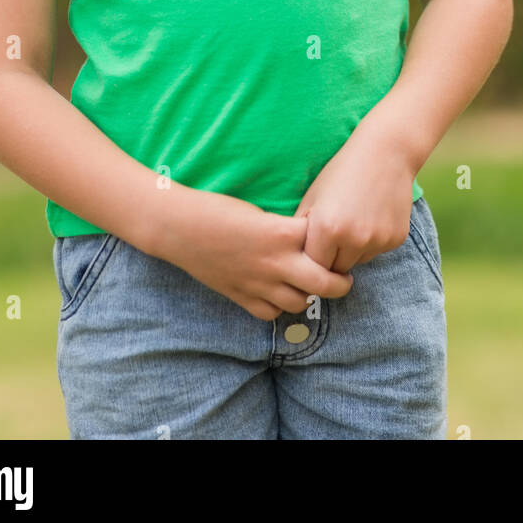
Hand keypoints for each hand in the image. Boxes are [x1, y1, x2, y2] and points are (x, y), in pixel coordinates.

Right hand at [149, 186, 353, 321]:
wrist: (179, 227)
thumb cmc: (218, 209)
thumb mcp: (259, 211)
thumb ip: (285, 229)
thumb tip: (309, 237)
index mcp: (282, 233)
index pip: (326, 242)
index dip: (333, 241)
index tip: (336, 240)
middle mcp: (276, 262)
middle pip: (325, 283)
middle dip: (340, 282)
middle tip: (343, 276)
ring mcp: (259, 284)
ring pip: (300, 302)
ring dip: (309, 295)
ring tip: (310, 285)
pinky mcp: (242, 297)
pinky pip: (271, 313)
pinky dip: (279, 307)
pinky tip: (278, 293)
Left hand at [293, 123, 416, 273]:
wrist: (386, 152)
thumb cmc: (342, 171)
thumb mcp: (313, 196)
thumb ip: (300, 230)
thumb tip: (291, 259)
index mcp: (327, 228)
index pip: (313, 267)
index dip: (311, 258)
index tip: (312, 247)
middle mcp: (354, 239)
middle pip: (336, 270)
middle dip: (332, 257)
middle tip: (334, 231)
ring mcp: (377, 240)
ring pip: (358, 261)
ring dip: (352, 250)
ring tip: (354, 218)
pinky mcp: (395, 239)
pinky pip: (376, 251)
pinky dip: (372, 241)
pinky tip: (372, 215)